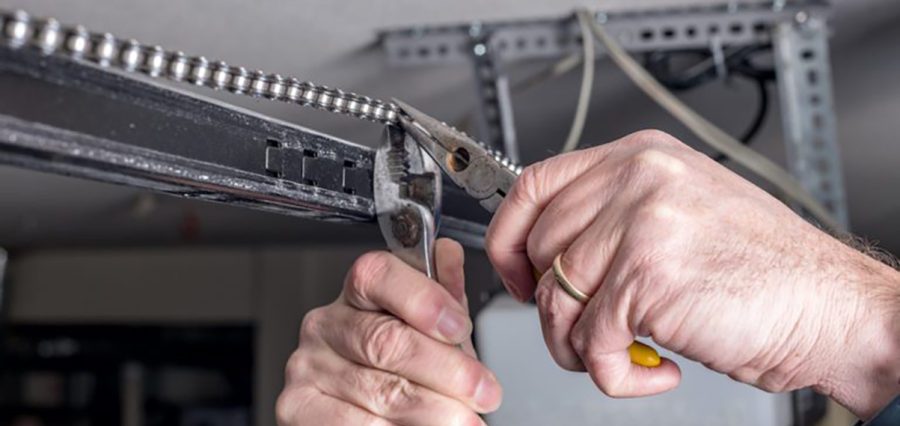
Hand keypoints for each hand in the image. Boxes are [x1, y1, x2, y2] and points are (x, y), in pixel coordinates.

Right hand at [277, 239, 501, 425]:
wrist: (376, 415)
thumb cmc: (404, 368)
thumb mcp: (432, 329)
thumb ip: (442, 294)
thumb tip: (448, 254)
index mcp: (356, 294)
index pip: (378, 275)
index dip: (422, 298)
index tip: (459, 326)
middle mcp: (326, 324)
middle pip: (386, 340)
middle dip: (446, 370)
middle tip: (482, 390)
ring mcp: (308, 367)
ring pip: (380, 390)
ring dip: (433, 409)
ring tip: (466, 419)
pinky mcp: (299, 409)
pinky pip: (357, 424)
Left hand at [486, 130, 899, 417]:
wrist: (831, 306)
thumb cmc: (765, 270)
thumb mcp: (682, 210)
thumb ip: (615, 215)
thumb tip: (549, 253)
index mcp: (639, 157)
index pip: (534, 186)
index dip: (510, 238)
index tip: (517, 276)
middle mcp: (636, 180)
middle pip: (539, 250)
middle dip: (551, 307)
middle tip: (587, 331)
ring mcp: (639, 224)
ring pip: (555, 300)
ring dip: (582, 347)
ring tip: (624, 354)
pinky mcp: (646, 278)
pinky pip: (591, 343)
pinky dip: (616, 376)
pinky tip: (658, 369)